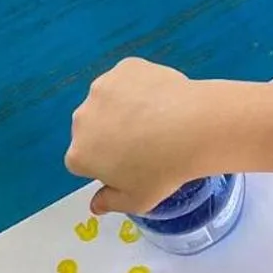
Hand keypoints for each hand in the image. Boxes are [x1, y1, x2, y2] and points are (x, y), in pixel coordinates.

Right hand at [65, 57, 212, 215]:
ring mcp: (102, 87)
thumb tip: (95, 205)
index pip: (83, 160)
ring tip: (156, 117)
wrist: (193, 128)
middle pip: (91, 127)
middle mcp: (81, 118)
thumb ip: (110, 202)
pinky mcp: (125, 67)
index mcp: (79, 154)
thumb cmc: (162, 171)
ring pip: (108, 99)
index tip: (130, 164)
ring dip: (123, 106)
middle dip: (109, 132)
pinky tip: (161, 97)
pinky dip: (140, 85)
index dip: (105, 164)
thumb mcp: (136, 200)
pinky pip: (129, 78)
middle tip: (145, 140)